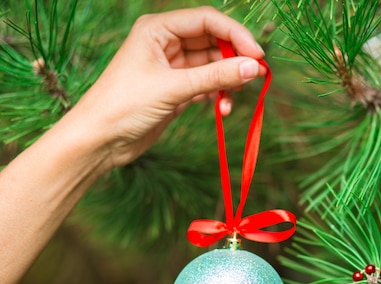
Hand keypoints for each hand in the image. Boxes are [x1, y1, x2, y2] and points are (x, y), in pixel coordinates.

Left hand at [71, 6, 266, 170]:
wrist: (100, 141)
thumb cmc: (124, 105)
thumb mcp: (173, 88)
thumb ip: (216, 76)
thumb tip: (254, 67)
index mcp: (158, 29)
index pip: (207, 20)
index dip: (235, 35)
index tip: (257, 56)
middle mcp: (166, 43)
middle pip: (214, 41)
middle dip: (235, 59)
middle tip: (255, 78)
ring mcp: (173, 67)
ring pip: (214, 65)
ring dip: (227, 82)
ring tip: (232, 100)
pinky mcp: (177, 89)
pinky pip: (208, 85)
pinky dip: (218, 95)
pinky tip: (221, 109)